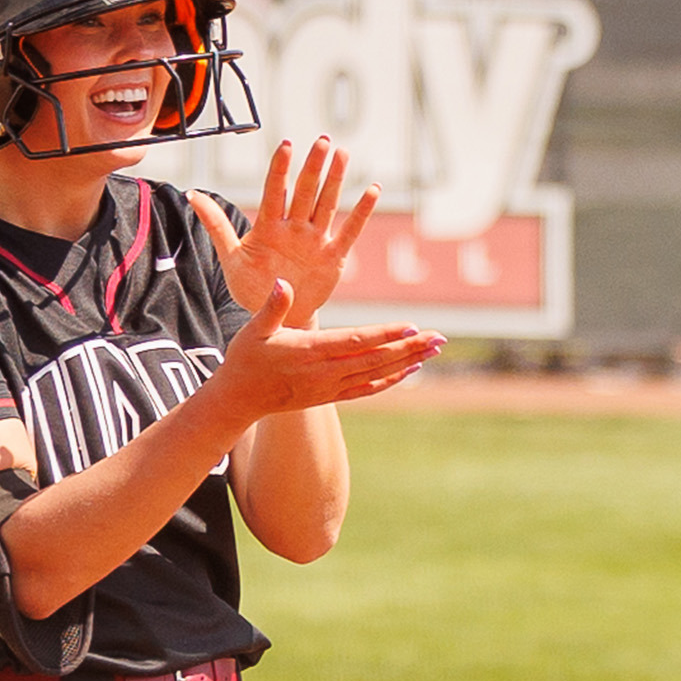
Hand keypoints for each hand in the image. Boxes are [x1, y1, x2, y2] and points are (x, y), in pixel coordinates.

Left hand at [188, 136, 377, 325]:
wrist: (275, 315)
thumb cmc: (251, 285)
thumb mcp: (231, 257)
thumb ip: (216, 225)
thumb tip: (191, 193)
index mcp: (269, 226)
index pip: (275, 191)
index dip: (281, 169)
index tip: (287, 144)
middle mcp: (294, 227)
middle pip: (305, 191)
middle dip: (313, 167)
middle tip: (323, 140)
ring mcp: (314, 239)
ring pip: (326, 204)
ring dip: (335, 180)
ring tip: (342, 153)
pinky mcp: (332, 256)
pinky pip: (349, 231)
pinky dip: (361, 212)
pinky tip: (372, 190)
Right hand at [202, 279, 441, 429]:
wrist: (239, 399)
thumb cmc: (246, 358)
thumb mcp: (253, 329)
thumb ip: (272, 306)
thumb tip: (281, 282)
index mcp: (308, 351)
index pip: (354, 341)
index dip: (384, 334)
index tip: (411, 326)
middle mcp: (324, 372)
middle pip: (375, 359)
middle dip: (409, 347)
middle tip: (440, 337)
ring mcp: (330, 387)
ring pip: (376, 374)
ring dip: (407, 361)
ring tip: (434, 350)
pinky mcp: (330, 396)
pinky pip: (367, 389)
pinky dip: (391, 380)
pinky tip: (410, 370)